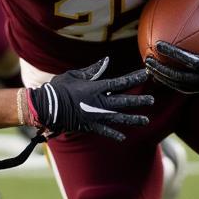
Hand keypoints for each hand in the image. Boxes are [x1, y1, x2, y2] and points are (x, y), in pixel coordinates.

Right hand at [28, 58, 152, 139]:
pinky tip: (123, 138)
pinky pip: (104, 131)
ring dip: (133, 119)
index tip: (146, 74)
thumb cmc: (59, 87)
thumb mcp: (75, 74)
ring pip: (119, 117)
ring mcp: (95, 115)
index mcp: (96, 87)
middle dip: (139, 101)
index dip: (134, 78)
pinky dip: (114, 134)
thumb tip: (106, 61)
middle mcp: (99, 102)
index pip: (120, 82)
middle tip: (151, 100)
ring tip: (146, 120)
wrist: (47, 106)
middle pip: (124, 101)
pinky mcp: (89, 126)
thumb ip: (93, 70)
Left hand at [145, 0, 198, 93]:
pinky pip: (187, 88)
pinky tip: (162, 73)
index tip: (158, 44)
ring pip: (182, 86)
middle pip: (181, 78)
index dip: (173, 54)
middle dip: (162, 71)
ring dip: (164, 79)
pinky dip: (173, 82)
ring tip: (150, 70)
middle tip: (147, 60)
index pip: (190, 60)